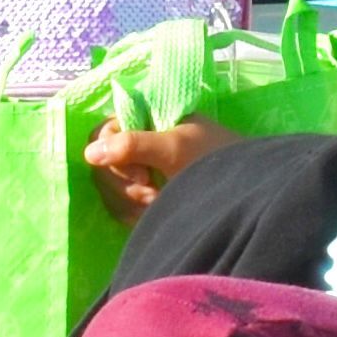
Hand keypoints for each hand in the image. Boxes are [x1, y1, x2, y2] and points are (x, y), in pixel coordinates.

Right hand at [82, 118, 235, 220]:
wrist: (247, 191)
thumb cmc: (215, 160)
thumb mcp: (175, 148)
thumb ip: (133, 145)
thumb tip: (89, 153)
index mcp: (147, 120)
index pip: (103, 133)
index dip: (112, 154)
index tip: (141, 174)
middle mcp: (139, 143)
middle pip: (102, 164)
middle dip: (125, 184)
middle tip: (154, 193)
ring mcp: (141, 171)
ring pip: (110, 189)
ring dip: (131, 201)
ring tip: (161, 204)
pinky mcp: (144, 196)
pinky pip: (121, 207)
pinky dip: (135, 214)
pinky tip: (156, 216)